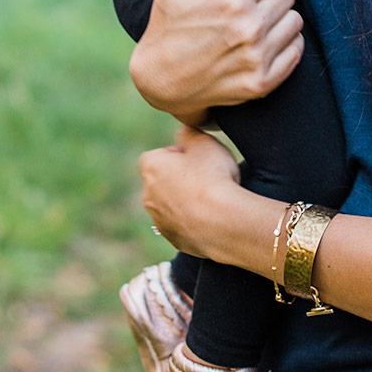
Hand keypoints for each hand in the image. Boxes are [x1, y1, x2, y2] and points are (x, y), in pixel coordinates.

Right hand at [129, 0, 303, 121]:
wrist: (160, 79)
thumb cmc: (168, 24)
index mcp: (232, 1)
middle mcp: (249, 30)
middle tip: (250, 3)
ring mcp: (258, 59)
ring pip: (295, 21)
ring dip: (279, 18)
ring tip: (257, 22)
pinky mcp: (263, 83)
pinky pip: (296, 50)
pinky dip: (285, 43)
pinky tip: (264, 41)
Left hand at [141, 126, 241, 256]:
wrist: (223, 222)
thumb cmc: (213, 178)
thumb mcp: (204, 141)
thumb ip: (189, 132)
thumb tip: (183, 133)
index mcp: (151, 167)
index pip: (161, 154)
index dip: (182, 155)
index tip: (201, 159)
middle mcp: (148, 195)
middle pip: (165, 181)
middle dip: (183, 180)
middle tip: (209, 179)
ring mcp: (159, 220)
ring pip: (172, 205)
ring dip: (187, 202)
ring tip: (213, 201)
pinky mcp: (173, 239)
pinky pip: (182, 226)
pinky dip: (194, 221)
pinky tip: (213, 218)